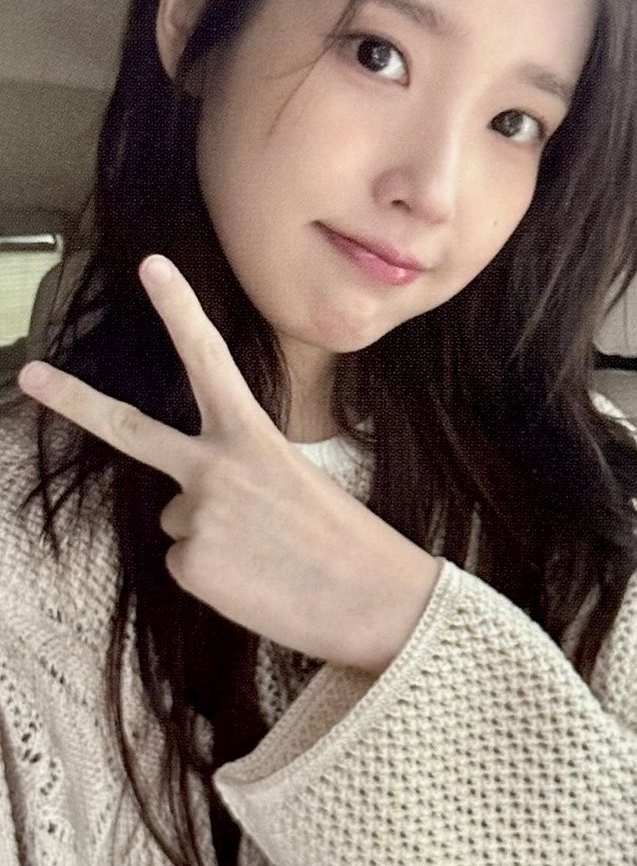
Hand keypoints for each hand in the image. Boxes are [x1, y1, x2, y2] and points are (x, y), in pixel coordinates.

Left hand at [17, 255, 439, 673]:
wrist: (374, 599)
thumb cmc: (342, 539)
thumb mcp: (294, 480)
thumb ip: (232, 476)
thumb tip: (180, 511)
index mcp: (253, 435)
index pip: (209, 360)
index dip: (179, 309)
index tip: (151, 266)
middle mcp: (214, 467)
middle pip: (130, 428)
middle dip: (74, 400)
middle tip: (29, 375)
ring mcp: (197, 515)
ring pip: (178, 518)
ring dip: (212, 535)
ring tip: (267, 555)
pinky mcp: (190, 565)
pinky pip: (186, 562)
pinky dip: (215, 574)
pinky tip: (255, 580)